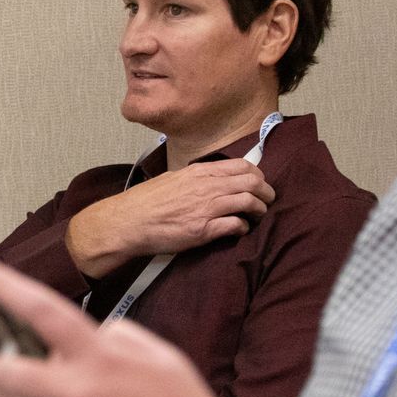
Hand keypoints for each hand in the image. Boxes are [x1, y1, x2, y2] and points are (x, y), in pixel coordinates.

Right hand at [65, 160, 273, 277]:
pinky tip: (241, 229)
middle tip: (267, 201)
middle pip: (252, 182)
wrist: (129, 221)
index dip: (258, 174)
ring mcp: (206, 208)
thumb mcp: (173, 178)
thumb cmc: (147, 202)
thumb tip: (212, 179)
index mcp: (200, 172)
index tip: (259, 183)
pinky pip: (236, 225)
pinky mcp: (204, 230)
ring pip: (250, 202)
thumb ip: (196, 177)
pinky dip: (244, 227)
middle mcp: (207, 187)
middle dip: (266, 192)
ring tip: (257, 216)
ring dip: (259, 210)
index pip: (242, 165)